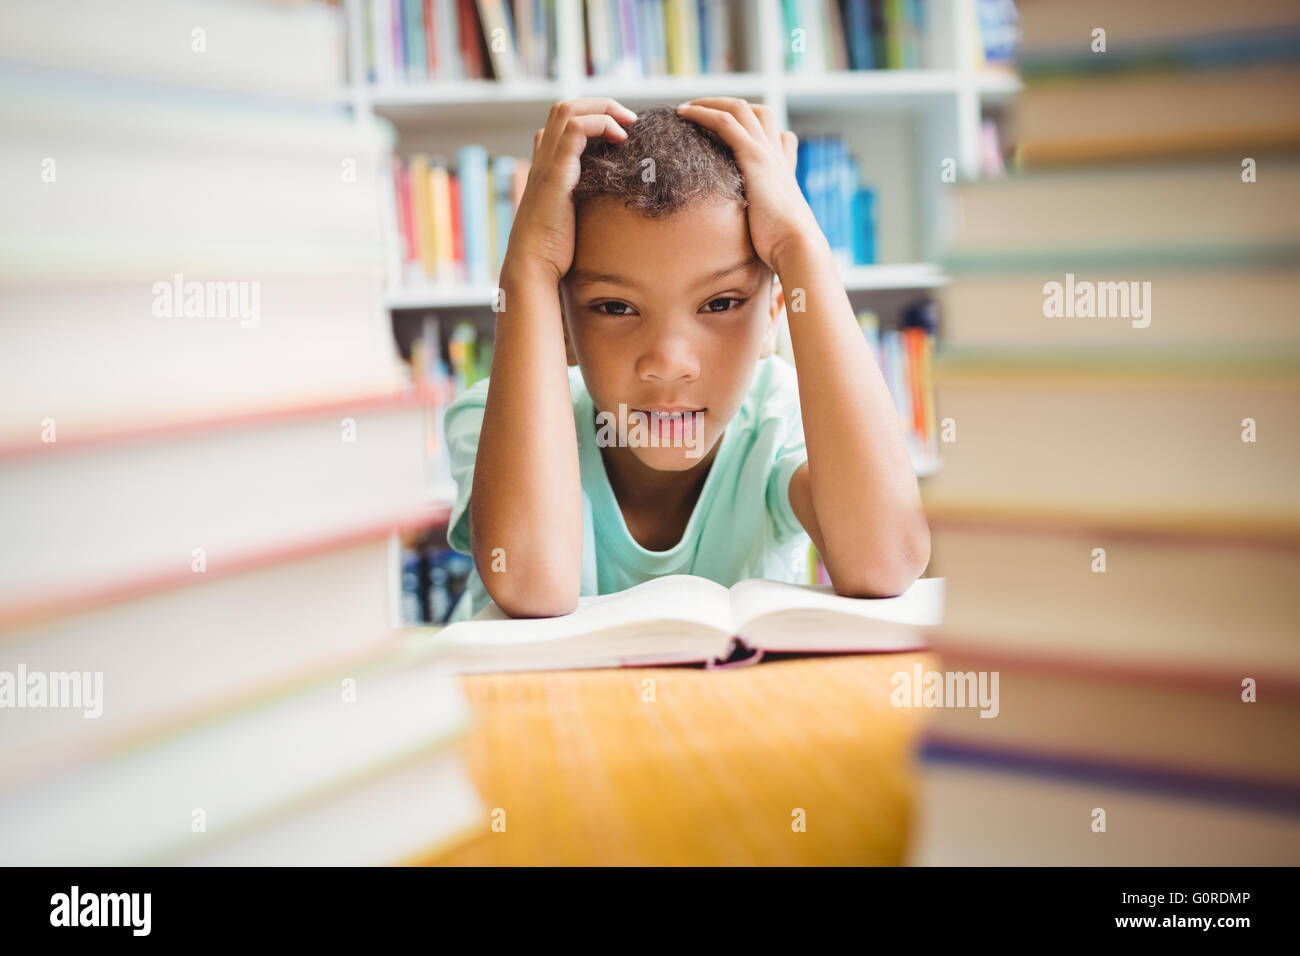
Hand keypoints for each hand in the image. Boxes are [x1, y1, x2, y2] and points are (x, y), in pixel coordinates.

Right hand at [503, 98, 637, 282]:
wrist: (534, 265)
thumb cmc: (554, 250)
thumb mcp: (573, 217)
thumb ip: (584, 200)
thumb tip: (611, 200)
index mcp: (547, 166)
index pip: (562, 123)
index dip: (592, 118)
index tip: (620, 133)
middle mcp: (543, 158)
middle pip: (566, 107)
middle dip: (601, 104)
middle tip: (629, 120)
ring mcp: (547, 163)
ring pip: (568, 109)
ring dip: (603, 108)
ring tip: (627, 125)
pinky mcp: (556, 173)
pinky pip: (576, 129)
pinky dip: (600, 124)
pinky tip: (619, 140)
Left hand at [675, 98, 820, 271]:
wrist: (797, 246)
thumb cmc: (785, 246)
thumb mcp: (775, 226)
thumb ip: (765, 220)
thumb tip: (756, 236)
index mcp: (783, 169)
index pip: (776, 132)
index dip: (753, 126)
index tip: (727, 129)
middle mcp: (776, 154)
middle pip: (757, 111)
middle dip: (727, 105)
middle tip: (701, 111)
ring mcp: (766, 153)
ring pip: (738, 109)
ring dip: (709, 103)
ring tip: (685, 109)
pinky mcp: (753, 158)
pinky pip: (725, 123)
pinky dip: (703, 113)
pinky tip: (683, 114)